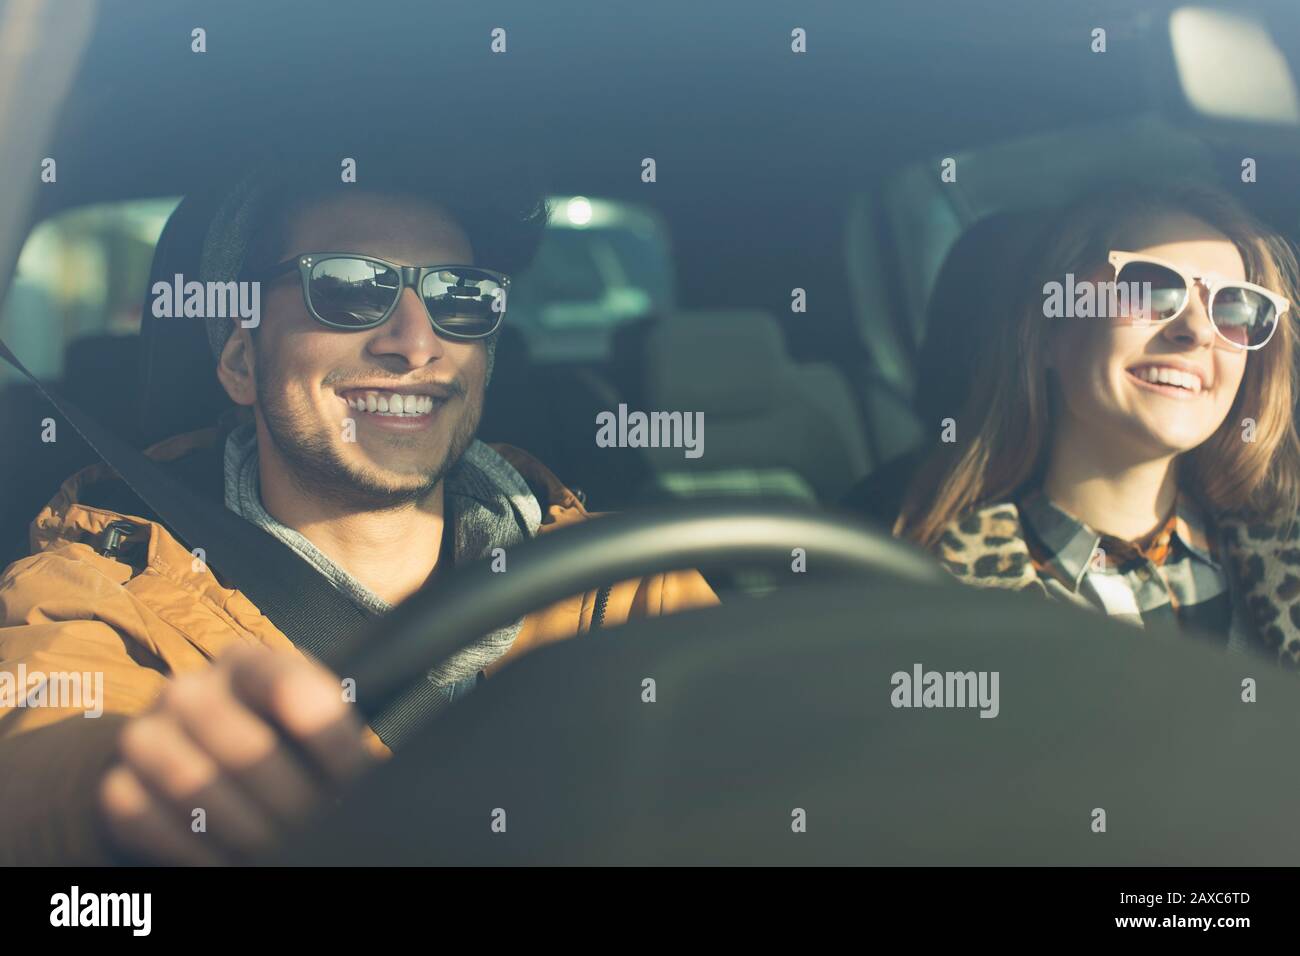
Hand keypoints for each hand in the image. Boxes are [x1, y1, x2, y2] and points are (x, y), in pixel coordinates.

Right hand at [98, 646, 373, 864]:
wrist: (192, 755)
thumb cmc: (275, 738)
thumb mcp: (308, 723)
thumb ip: (330, 735)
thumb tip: (369, 778)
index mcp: (249, 662)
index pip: (291, 686)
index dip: (329, 740)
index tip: (354, 779)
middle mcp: (191, 688)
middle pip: (245, 749)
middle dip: (292, 801)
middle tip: (318, 828)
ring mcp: (146, 732)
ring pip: (193, 785)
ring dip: (245, 830)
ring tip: (281, 850)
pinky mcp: (117, 780)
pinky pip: (146, 819)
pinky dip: (192, 850)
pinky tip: (229, 861)